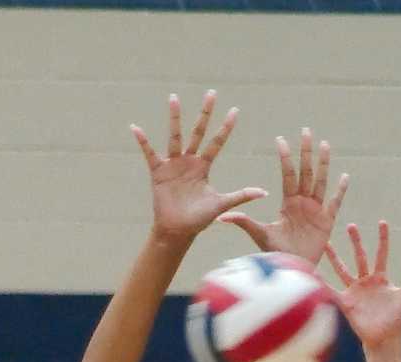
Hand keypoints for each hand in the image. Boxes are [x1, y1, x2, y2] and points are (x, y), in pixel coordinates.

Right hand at [128, 91, 265, 244]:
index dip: (226, 128)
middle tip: (212, 93)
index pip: (217, 142)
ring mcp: (173, 164)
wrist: (178, 230)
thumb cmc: (199, 219)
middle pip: (198, 131)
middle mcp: (189, 161)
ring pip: (175, 136)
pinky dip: (143, 141)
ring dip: (175, 117)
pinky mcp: (158, 171)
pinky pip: (149, 153)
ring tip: (174, 97)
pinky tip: (136, 128)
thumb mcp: (222, 204)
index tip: (235, 110)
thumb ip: (241, 195)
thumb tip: (264, 192)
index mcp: (204, 166)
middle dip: (205, 113)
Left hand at [219, 128, 347, 265]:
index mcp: (288, 202)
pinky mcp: (327, 221)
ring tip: (325, 145)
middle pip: (305, 172)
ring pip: (320, 181)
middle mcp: (303, 202)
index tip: (281, 139)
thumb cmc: (277, 254)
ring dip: (323, 164)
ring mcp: (316, 210)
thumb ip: (245, 222)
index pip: (287, 174)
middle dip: (305, 152)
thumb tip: (222, 217)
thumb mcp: (260, 235)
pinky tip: (345, 176)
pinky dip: (340, 190)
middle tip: (306, 131)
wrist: (294, 270)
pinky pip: (335, 202)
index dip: (285, 157)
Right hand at [323, 222, 400, 352]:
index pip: (381, 254)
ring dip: (334, 257)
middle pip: (360, 257)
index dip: (383, 239)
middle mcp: (366, 281)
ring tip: (326, 243)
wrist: (385, 339)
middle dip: (356, 241)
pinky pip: (332, 290)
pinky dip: (322, 283)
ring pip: (343, 269)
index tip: (382, 222)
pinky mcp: (346, 301)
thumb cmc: (397, 318)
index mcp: (381, 278)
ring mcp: (355, 290)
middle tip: (351, 225)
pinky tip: (313, 273)